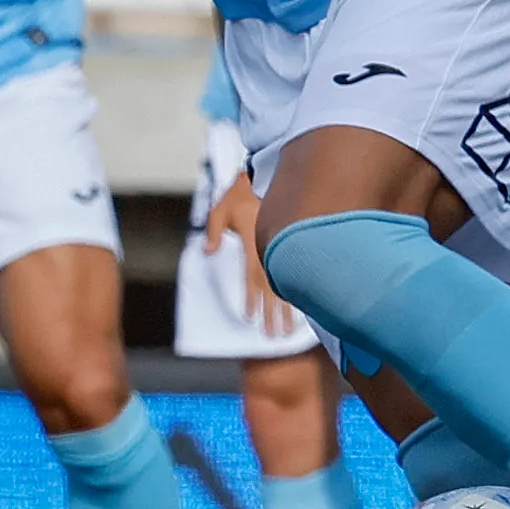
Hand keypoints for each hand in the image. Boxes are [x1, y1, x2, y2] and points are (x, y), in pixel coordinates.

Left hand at [202, 171, 296, 337]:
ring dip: (288, 308)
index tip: (251, 318)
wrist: (266, 173)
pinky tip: (302, 305)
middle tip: (275, 336)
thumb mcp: (220, 209)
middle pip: (272, 286)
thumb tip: (207, 252)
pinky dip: (297, 289)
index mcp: (252, 242)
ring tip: (290, 329)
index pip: (251, 276)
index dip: (251, 298)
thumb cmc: (239, 192)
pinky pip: (295, 270)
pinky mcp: (290, 242)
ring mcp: (283, 246)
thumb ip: (213, 231)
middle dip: (272, 313)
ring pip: (287, 282)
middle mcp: (269, 248)